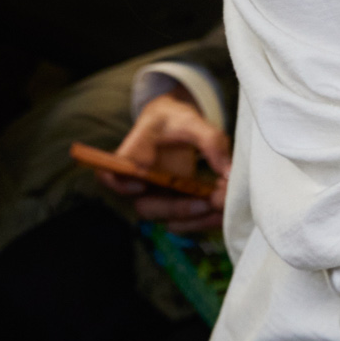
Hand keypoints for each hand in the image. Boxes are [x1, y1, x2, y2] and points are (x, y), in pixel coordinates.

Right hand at [104, 91, 231, 230]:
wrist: (177, 125)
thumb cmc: (175, 120)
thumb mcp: (192, 122)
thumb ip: (210, 142)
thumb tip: (228, 172)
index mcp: (133, 156)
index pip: (111, 175)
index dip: (120, 184)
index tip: (141, 184)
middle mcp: (140, 183)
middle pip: (147, 207)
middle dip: (178, 209)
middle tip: (208, 201)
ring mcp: (157, 197)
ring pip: (169, 219)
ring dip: (196, 220)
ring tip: (222, 206)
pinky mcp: (174, 204)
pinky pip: (186, 221)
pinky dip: (205, 219)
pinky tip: (225, 210)